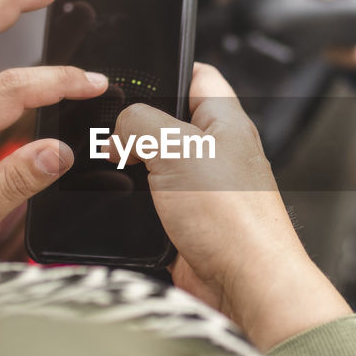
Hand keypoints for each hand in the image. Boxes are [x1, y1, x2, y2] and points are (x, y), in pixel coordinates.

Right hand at [115, 64, 349, 349]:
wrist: (243, 287)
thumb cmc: (234, 220)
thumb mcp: (178, 149)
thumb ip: (140, 124)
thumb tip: (116, 131)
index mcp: (225, 121)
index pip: (197, 75)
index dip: (165, 68)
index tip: (132, 75)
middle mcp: (215, 152)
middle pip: (164, 121)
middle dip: (132, 125)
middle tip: (111, 130)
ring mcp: (199, 189)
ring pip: (150, 164)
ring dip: (128, 168)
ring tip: (113, 168)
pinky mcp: (183, 223)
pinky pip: (146, 203)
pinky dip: (128, 205)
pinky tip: (118, 205)